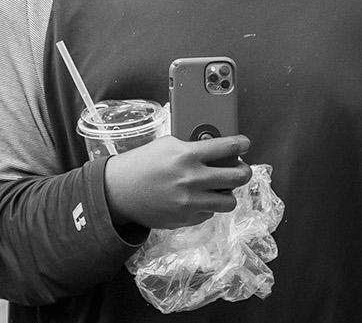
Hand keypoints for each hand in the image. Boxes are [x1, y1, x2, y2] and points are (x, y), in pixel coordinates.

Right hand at [104, 134, 251, 229]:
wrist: (117, 192)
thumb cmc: (139, 165)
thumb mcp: (164, 145)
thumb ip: (191, 146)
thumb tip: (216, 148)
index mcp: (186, 155)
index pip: (228, 147)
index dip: (241, 144)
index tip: (244, 144)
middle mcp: (192, 179)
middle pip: (238, 176)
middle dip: (244, 171)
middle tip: (240, 169)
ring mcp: (190, 201)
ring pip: (229, 200)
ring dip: (227, 193)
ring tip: (219, 188)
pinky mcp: (186, 218)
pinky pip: (209, 213)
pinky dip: (206, 205)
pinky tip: (195, 198)